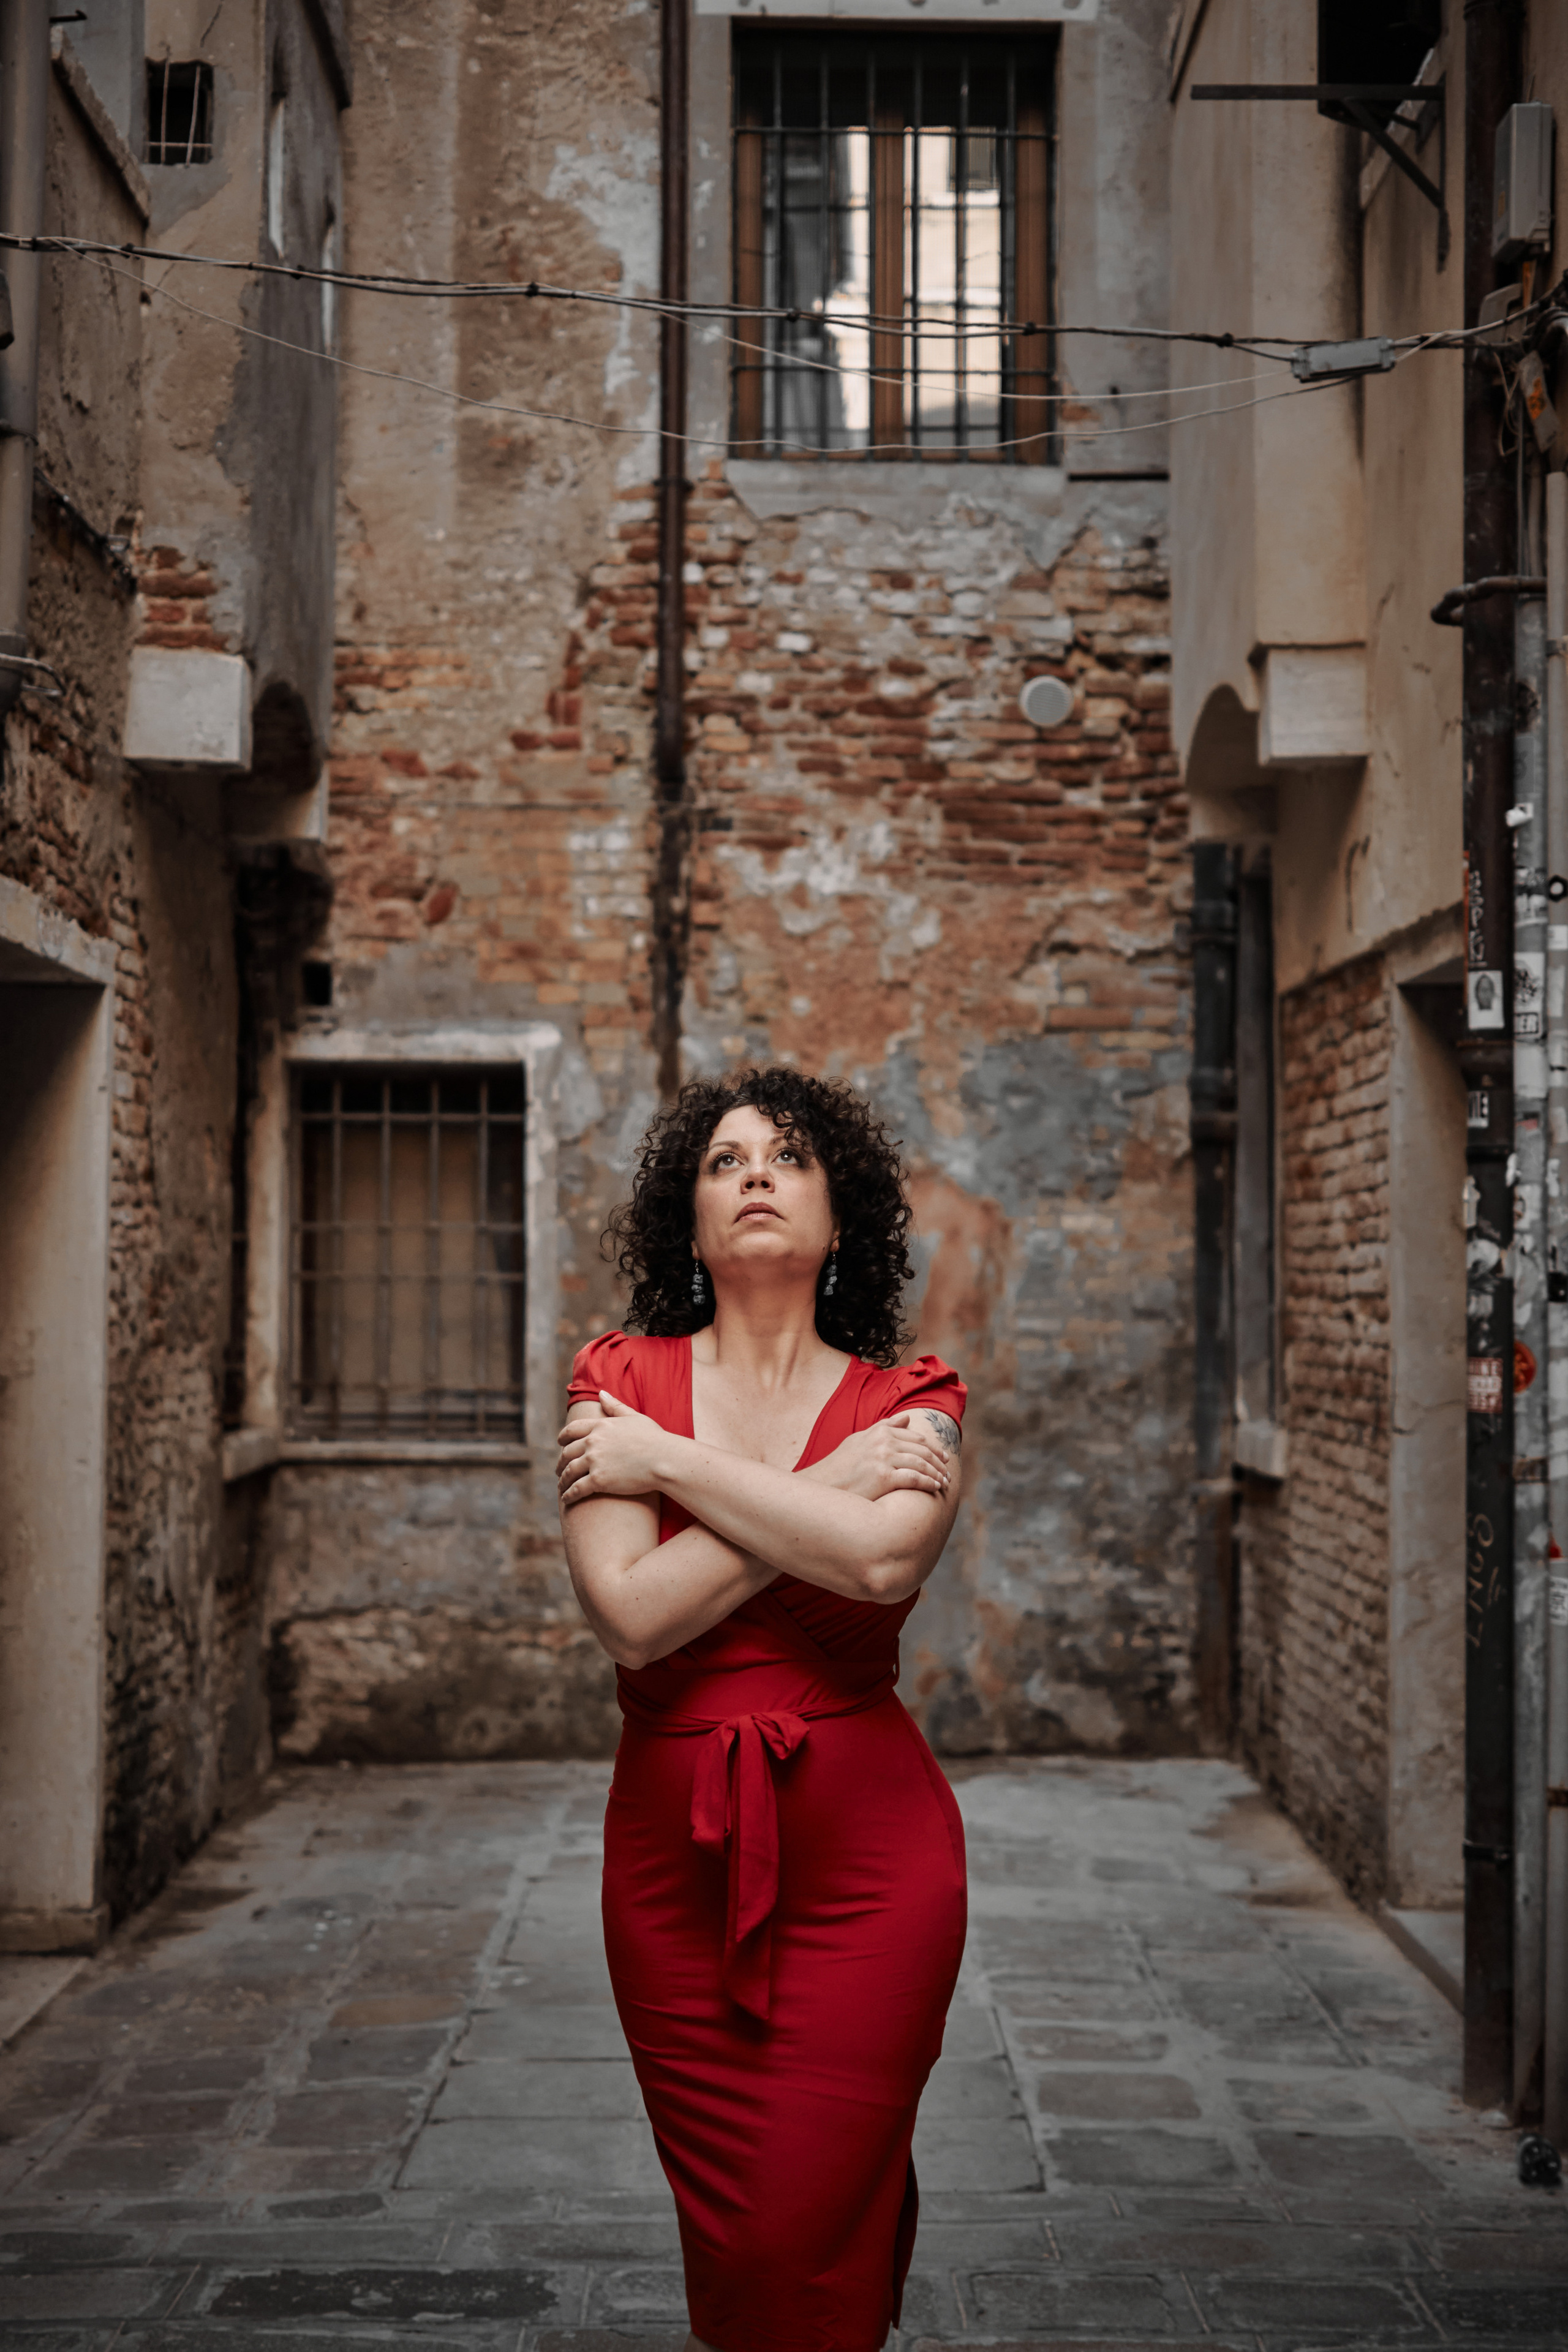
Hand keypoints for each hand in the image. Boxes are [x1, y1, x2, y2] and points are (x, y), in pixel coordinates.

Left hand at [557, 1392, 669, 1505]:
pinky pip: (576, 1489)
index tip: (559, 1443)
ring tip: (562, 1486)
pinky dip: (569, 1495)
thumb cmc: (654, 1438)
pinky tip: (566, 1499)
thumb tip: (601, 1393)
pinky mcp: (598, 1480)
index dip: (563, 1437)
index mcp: (600, 1426)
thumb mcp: (634, 1417)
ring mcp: (594, 1461)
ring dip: (563, 1480)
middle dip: (561, 1461)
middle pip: (567, 1452)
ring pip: (569, 1471)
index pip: (572, 1430)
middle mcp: (593, 1442)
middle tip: (559, 1469)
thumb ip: (615, 1406)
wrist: (664, 1459)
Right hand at [802, 1412, 952, 1501]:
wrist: (823, 1485)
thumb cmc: (840, 1466)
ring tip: (945, 1482)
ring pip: (921, 1463)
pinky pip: (914, 1478)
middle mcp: (883, 1442)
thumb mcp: (860, 1439)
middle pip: (922, 1450)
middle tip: (948, 1472)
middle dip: (939, 1462)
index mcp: (880, 1432)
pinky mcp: (884, 1477)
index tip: (943, 1457)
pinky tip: (935, 1488)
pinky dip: (928, 1482)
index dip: (933, 1448)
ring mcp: (883, 1459)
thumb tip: (907, 1418)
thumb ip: (885, 1427)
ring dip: (937, 1473)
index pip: (916, 1437)